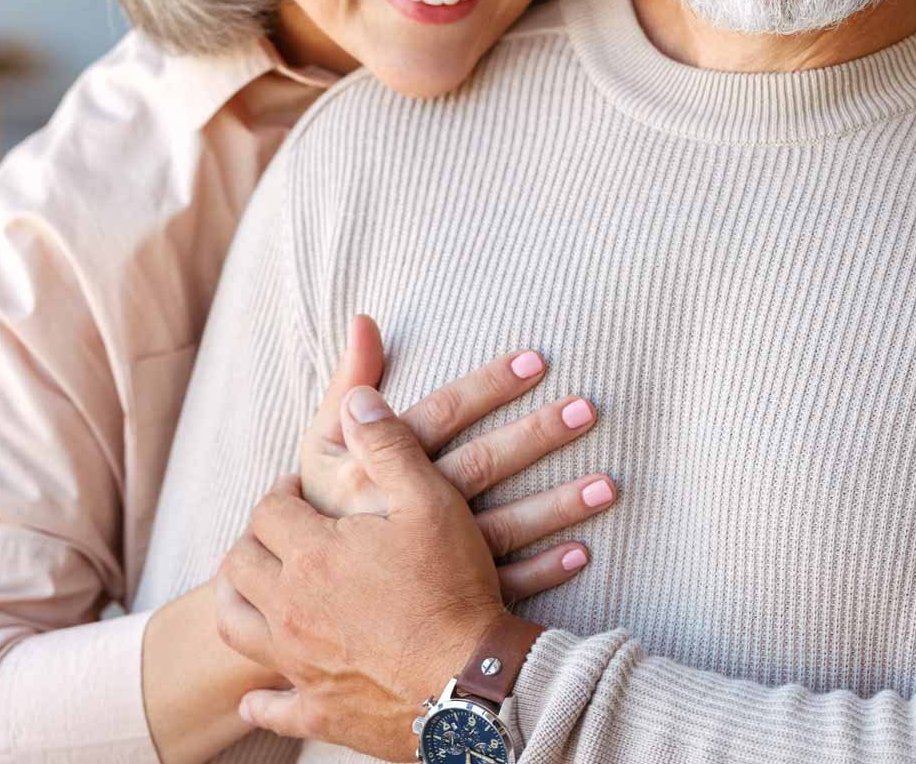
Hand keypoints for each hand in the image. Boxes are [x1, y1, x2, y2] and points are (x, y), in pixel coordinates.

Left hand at [218, 386, 526, 759]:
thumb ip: (389, 446)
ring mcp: (298, 663)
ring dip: (238, 601)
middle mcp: (290, 609)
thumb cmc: (453, 588)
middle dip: (254, 540)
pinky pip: (271, 707)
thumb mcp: (430, 501)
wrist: (474, 683)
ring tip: (254, 588)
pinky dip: (260, 701)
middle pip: (240, 563)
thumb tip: (356, 399)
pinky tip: (257, 697)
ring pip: (236, 626)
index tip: (297, 491)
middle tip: (278, 532)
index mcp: (311, 555)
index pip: (269, 510)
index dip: (281, 493)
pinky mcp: (316, 710)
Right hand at [299, 316, 614, 601]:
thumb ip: (347, 383)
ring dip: (557, 506)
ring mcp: (430, 561)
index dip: (487, 386)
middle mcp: (406, 512)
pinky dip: (543, 571)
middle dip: (536, 436)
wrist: (307, 597)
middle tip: (587, 409)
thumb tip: (366, 317)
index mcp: (377, 467)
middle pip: (481, 465)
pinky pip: (503, 585)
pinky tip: (583, 551)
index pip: (443, 415)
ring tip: (608, 483)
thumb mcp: (322, 444)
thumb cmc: (321, 505)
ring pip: (503, 527)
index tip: (536, 360)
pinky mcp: (447, 598)